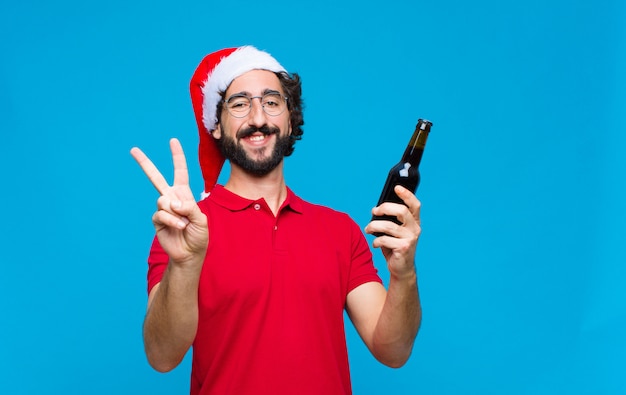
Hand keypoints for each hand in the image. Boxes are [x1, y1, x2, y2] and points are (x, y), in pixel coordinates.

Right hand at [130, 138, 207, 265]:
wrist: (190, 253)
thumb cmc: (199, 235)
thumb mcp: (201, 219)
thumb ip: (189, 207)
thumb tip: (171, 202)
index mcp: (184, 194)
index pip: (180, 171)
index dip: (177, 157)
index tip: (172, 141)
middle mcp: (171, 198)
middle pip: (156, 178)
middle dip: (145, 163)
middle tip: (133, 150)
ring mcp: (163, 209)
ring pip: (163, 200)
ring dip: (176, 213)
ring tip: (184, 224)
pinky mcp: (157, 220)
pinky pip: (161, 214)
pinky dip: (172, 220)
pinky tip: (179, 227)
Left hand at [365, 185, 420, 278]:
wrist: (401, 269)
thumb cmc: (395, 246)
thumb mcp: (394, 231)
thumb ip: (390, 219)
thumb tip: (376, 208)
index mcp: (414, 221)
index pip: (415, 204)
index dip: (407, 194)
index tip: (396, 187)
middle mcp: (415, 228)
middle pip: (401, 211)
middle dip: (384, 208)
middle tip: (375, 211)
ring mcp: (410, 238)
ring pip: (389, 226)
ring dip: (374, 226)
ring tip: (368, 229)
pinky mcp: (404, 248)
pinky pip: (385, 240)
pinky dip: (376, 241)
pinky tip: (375, 244)